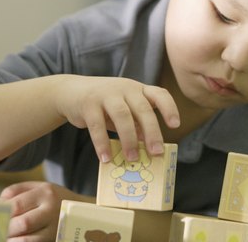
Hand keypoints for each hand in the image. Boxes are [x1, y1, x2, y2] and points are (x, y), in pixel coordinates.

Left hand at [0, 181, 92, 241]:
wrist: (80, 209)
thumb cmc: (51, 197)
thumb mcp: (37, 186)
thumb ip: (15, 190)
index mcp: (45, 193)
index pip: (17, 205)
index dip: (0, 213)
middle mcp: (52, 210)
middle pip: (23, 224)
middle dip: (4, 230)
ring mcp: (55, 227)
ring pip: (29, 240)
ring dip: (12, 241)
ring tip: (1, 238)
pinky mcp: (56, 239)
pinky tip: (14, 241)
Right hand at [53, 75, 179, 162]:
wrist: (71, 91)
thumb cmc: (105, 104)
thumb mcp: (124, 109)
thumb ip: (137, 123)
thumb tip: (149, 146)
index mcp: (138, 90)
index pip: (160, 94)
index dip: (169, 108)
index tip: (175, 125)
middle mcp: (125, 88)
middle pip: (143, 108)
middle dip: (152, 131)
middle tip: (156, 152)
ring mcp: (106, 94)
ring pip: (122, 116)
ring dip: (129, 139)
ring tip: (133, 159)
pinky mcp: (88, 104)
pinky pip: (97, 125)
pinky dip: (102, 143)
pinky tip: (106, 159)